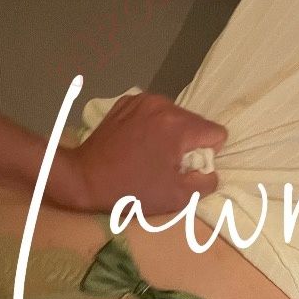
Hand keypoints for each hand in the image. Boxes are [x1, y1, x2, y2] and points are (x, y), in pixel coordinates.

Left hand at [49, 93, 227, 213]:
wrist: (82, 178)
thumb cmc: (130, 191)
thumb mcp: (176, 197)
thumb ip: (205, 183)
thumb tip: (210, 171)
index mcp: (178, 126)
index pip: (216, 133)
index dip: (208, 154)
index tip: (186, 168)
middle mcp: (163, 105)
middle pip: (196, 123)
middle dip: (189, 144)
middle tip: (167, 164)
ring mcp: (143, 100)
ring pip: (176, 116)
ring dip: (171, 134)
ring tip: (151, 153)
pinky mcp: (127, 102)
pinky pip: (155, 112)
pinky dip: (153, 126)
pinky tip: (137, 142)